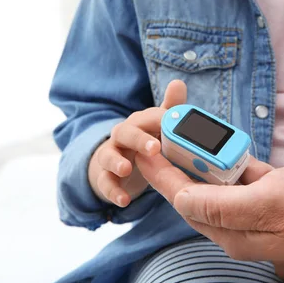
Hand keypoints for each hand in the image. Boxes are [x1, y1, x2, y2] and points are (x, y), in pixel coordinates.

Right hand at [88, 80, 186, 206]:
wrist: (118, 161)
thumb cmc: (145, 139)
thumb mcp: (158, 127)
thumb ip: (169, 109)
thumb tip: (178, 82)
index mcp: (139, 122)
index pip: (148, 117)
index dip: (159, 120)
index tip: (170, 125)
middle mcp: (123, 135)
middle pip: (126, 132)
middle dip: (139, 139)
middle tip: (154, 148)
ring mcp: (111, 155)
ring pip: (109, 156)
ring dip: (117, 162)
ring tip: (126, 170)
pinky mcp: (105, 176)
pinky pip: (106, 182)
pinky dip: (113, 191)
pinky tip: (124, 200)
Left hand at [135, 152, 283, 264]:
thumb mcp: (269, 203)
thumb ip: (222, 205)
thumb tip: (180, 199)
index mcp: (234, 232)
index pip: (185, 203)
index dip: (163, 177)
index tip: (144, 154)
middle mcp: (240, 224)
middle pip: (196, 192)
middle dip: (174, 166)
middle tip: (156, 139)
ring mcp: (255, 209)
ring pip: (217, 182)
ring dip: (199, 159)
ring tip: (178, 135)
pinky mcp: (270, 195)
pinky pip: (241, 175)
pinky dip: (227, 159)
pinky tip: (213, 143)